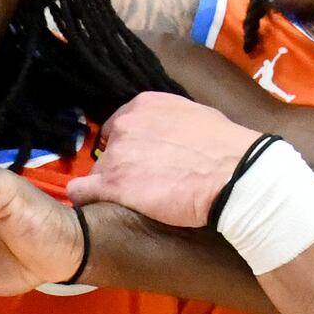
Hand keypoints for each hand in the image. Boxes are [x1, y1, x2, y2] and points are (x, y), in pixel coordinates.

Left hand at [66, 88, 264, 229]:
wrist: (233, 174)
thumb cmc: (225, 148)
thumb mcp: (194, 118)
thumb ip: (169, 123)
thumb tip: (166, 134)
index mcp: (143, 105)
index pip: (119, 126)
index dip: (128, 148)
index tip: (140, 163)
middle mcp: (124, 125)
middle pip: (107, 151)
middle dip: (120, 167)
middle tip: (143, 185)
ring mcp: (115, 155)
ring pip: (96, 173)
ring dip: (110, 187)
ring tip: (134, 202)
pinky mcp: (112, 185)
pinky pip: (80, 192)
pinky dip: (85, 200)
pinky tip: (97, 208)